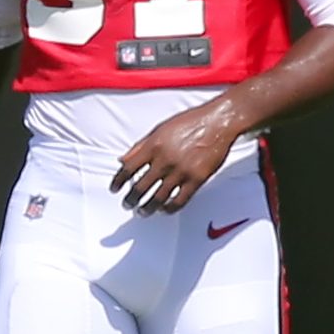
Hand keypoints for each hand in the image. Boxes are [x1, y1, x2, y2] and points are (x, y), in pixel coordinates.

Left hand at [112, 97, 242, 213]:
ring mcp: (181, 171)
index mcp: (153, 146)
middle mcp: (164, 160)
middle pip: (140, 187)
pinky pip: (179, 201)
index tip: (115, 189)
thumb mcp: (160, 129)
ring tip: (143, 211)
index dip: (118, 181)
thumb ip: (140, 146)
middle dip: (131, 199)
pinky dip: (169, 209)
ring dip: (148, 207)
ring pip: (158, 198)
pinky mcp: (196, 179)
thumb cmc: (191, 122)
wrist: (218, 122)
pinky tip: (165, 210)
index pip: (128, 168)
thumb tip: (124, 160)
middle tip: (128, 204)